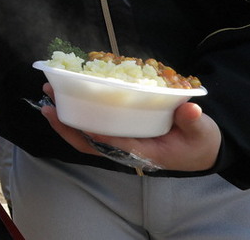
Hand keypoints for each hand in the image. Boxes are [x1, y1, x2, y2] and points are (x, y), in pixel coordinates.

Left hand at [40, 83, 220, 171]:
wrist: (199, 150)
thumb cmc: (198, 142)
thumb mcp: (201, 132)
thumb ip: (193, 122)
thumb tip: (189, 110)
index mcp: (146, 153)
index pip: (117, 147)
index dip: (100, 138)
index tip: (84, 126)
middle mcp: (126, 150)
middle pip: (90, 144)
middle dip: (67, 127)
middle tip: (48, 106)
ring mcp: (119, 142)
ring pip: (85, 136)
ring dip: (65, 118)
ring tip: (48, 96)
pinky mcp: (118, 133)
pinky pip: (91, 127)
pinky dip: (76, 115)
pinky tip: (64, 98)